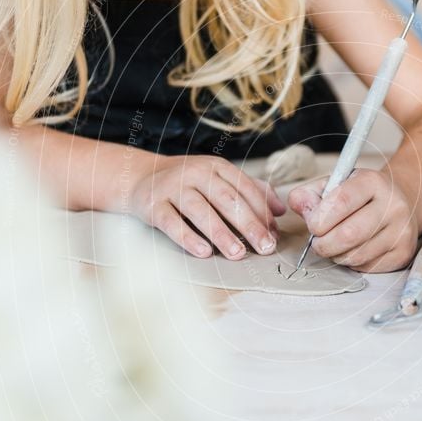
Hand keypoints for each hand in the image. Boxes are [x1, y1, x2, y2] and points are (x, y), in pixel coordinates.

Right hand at [129, 155, 285, 258]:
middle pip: (226, 199)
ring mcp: (173, 187)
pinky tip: (203, 252)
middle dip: (249, 225)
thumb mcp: (219, 179)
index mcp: (217, 166)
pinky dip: (188, 238)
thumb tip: (280, 210)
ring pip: (200, 211)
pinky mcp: (152, 205)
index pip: (244, 187)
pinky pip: (171, 223)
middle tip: (265, 247)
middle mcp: (196, 173)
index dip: (261, 211)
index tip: (274, 234)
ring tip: (238, 253)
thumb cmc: (189, 183)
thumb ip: (251, 192)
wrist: (141, 177)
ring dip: (221, 234)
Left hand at [288, 169, 417, 271]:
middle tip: (318, 242)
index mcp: (373, 182)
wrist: (399, 203)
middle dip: (324, 244)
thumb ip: (310, 194)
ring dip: (336, 255)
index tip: (312, 226)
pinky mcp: (403, 253)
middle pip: (349, 235)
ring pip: (356, 255)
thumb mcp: (335, 185)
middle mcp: (393, 205)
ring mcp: (401, 231)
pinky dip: (352, 263)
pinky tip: (353, 250)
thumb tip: (297, 204)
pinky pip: (367, 267)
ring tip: (335, 245)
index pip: (341, 202)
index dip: (320, 219)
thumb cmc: (359, 196)